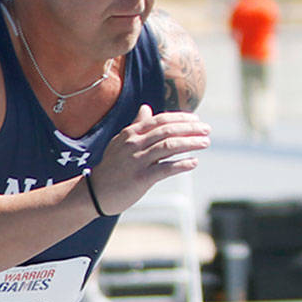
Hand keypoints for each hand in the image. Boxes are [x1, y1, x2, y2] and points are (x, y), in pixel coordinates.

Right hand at [94, 105, 210, 213]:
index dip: (181, 118)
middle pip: (168, 131)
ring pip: (170, 146)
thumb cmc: (111, 167)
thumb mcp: (120, 142)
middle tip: (207, 130)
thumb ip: (136, 125)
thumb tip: (146, 108)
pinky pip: (166, 169)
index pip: (161, 120)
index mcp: (131, 134)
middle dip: (191, 129)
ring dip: (191, 143)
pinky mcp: (140, 179)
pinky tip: (194, 163)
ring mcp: (137, 161)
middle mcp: (134, 144)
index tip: (197, 120)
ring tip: (205, 143)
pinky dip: (182, 165)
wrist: (94, 193)